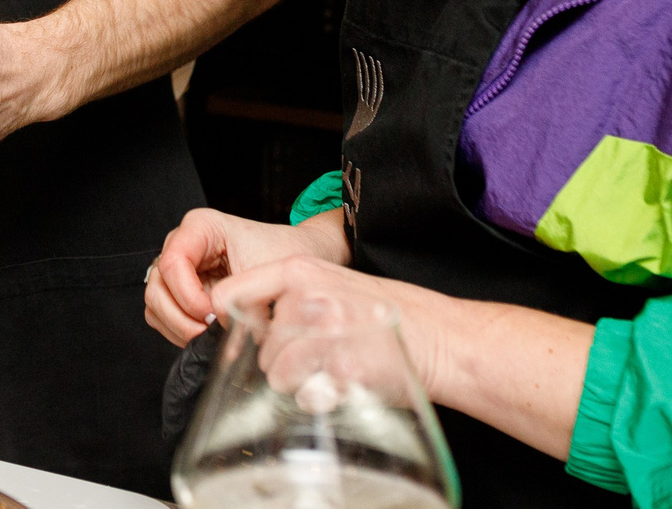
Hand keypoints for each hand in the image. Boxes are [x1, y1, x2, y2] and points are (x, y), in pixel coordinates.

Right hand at [146, 207, 351, 343]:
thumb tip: (218, 330)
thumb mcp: (268, 272)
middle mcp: (183, 244)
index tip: (213, 315)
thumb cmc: (285, 255)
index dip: (188, 296)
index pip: (172, 263)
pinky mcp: (181, 290)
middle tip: (209, 332)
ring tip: (209, 336)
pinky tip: (205, 335)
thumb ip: (240, 299)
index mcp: (200, 227)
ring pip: (155, 302)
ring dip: (179, 327)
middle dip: (181, 316)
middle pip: (158, 285)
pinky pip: (162, 314)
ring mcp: (179, 268)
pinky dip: (178, 331)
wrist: (300, 257)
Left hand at [202, 253, 462, 408]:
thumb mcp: (333, 283)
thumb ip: (289, 297)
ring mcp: (326, 334)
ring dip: (297, 384)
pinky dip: (320, 401)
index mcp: (300, 270)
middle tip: (316, 361)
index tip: (241, 336)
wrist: (440, 337)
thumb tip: (241, 324)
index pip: (233, 293)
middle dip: (280, 362)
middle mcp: (309, 297)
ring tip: (330, 374)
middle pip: (261, 346)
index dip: (231, 321)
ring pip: (277, 375)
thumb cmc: (385, 314)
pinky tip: (343, 388)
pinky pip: (307, 397)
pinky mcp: (343, 370)